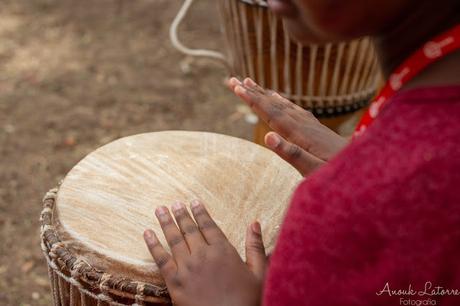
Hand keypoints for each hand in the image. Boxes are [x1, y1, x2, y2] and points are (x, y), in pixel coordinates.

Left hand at [144, 200, 265, 305]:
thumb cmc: (247, 300)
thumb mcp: (259, 272)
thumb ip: (255, 246)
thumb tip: (255, 223)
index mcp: (223, 251)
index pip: (209, 225)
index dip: (200, 212)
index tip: (194, 202)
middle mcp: (203, 255)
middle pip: (189, 229)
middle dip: (181, 214)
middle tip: (175, 203)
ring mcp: (186, 268)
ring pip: (174, 239)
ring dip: (166, 223)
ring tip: (160, 210)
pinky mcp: (174, 282)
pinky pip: (161, 259)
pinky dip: (153, 245)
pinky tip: (147, 233)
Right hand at [229, 77, 347, 175]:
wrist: (365, 167)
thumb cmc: (337, 172)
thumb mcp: (313, 169)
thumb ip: (291, 153)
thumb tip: (267, 136)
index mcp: (298, 133)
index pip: (270, 112)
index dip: (252, 99)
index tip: (236, 87)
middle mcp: (302, 123)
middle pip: (272, 103)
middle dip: (251, 92)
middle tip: (232, 80)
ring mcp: (309, 123)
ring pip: (281, 103)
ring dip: (263, 93)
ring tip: (249, 82)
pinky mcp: (314, 127)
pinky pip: (292, 108)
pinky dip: (280, 100)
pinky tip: (276, 97)